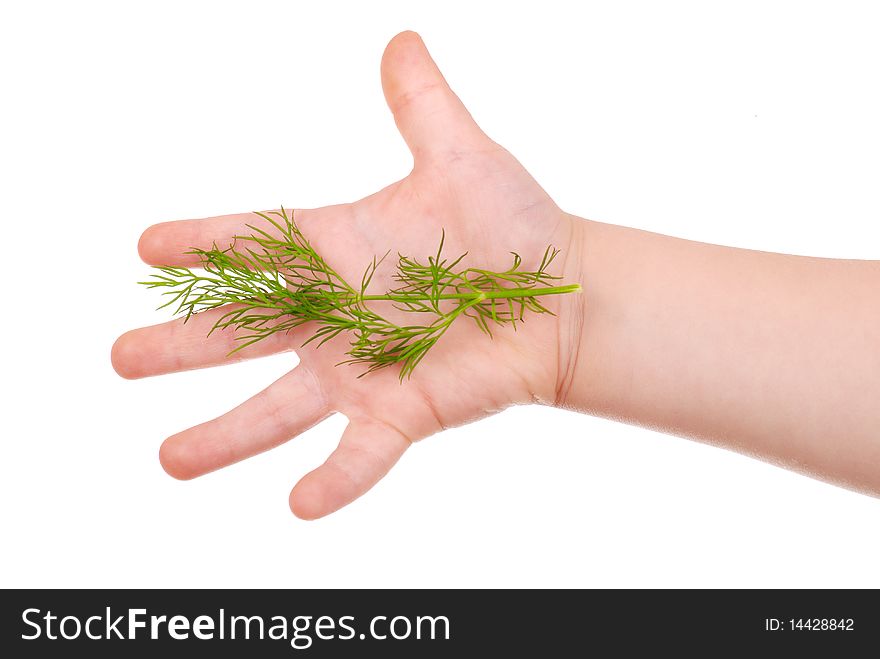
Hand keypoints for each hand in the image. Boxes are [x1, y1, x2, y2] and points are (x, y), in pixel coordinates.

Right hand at [112, 31, 582, 518]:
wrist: (565, 298)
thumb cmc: (515, 226)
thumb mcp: (462, 156)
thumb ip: (423, 105)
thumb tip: (401, 40)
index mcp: (337, 249)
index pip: (253, 243)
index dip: (202, 243)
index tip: (147, 246)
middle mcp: (336, 314)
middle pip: (243, 331)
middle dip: (183, 347)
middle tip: (121, 358)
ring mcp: (364, 370)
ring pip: (282, 407)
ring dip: (226, 435)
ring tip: (169, 460)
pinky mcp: (404, 413)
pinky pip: (362, 453)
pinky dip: (335, 478)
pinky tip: (300, 505)